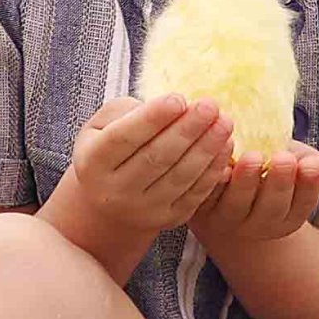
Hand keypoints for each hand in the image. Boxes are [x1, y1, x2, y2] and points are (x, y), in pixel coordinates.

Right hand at [55, 95, 231, 250]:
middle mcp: (115, 191)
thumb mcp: (100, 127)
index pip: (124, 138)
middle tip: (210, 105)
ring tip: (224, 122)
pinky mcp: (168, 220)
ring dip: (207, 148)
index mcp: (93, 162)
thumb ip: (126, 112)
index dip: (152, 118)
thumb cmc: (108, 152)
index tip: (178, 99)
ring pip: (180, 176)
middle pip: (156, 157)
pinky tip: (226, 145)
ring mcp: (143, 210)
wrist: (108, 205)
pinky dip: (213, 169)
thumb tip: (167, 108)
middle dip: (187, 130)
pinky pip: (195, 193)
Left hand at [188, 144, 318, 256]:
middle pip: (272, 209)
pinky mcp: (200, 209)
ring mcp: (228, 220)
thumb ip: (312, 167)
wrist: (224, 187)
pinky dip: (213, 180)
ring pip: (237, 205)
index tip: (310, 164)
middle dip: (279, 183)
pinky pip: (206, 195)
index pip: (302, 205)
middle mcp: (259, 225)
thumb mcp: (293, 164)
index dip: (308, 186)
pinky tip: (222, 161)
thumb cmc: (267, 169)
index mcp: (287, 217)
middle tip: (284, 157)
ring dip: (245, 181)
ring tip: (253, 157)